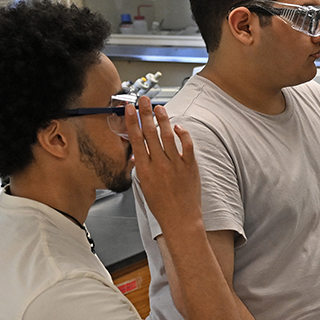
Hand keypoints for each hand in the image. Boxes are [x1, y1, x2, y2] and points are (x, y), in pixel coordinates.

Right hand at [128, 97, 200, 230]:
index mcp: (144, 169)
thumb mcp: (144, 186)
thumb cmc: (162, 205)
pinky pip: (186, 146)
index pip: (136, 139)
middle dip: (146, 113)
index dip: (132, 121)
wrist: (181, 219)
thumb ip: (141, 167)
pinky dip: (183, 134)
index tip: (129, 108)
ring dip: (163, 119)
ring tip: (159, 107)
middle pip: (150, 133)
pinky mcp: (190, 167)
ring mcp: (175, 165)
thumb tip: (137, 153)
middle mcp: (159, 164)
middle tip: (144, 100)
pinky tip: (178, 127)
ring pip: (168, 136)